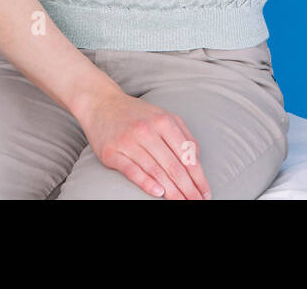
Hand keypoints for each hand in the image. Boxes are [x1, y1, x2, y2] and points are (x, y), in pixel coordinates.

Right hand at [78, 86, 210, 199]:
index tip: (206, 193)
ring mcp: (128, 141)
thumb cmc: (137, 114)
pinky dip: (146, 183)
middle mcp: (147, 130)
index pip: (186, 155)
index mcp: (164, 122)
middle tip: (197, 202)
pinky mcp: (112, 152)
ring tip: (182, 202)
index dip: (198, 176)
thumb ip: (183, 135)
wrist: (101, 104)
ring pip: (155, 170)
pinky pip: (132, 171)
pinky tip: (159, 193)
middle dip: (188, 188)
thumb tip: (196, 160)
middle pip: (173, 166)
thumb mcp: (164, 116)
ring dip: (171, 191)